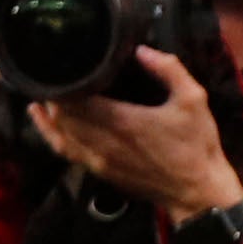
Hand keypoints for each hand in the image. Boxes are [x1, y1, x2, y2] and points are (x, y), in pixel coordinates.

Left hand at [32, 50, 242, 221]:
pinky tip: (43, 120)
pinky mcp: (99, 172)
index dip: (63, 81)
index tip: (60, 62)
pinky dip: (50, 134)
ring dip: (49, 112)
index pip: (76, 99)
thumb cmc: (197, 146)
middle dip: (54, 93)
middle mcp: (103, 142)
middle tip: (52, 72)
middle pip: (62, 114)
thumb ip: (169, 70)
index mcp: (122, 121)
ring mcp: (98, 160)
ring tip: (44, 90)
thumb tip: (141, 49)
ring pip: (58, 133)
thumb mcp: (193, 101)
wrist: (199, 194)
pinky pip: (65, 151)